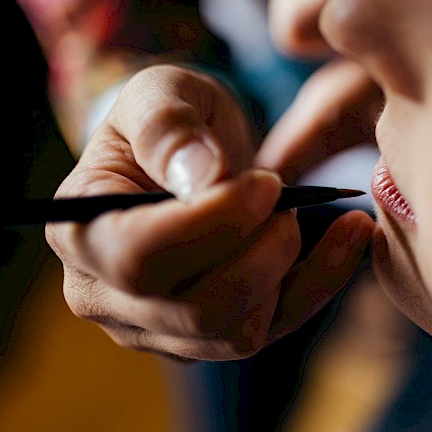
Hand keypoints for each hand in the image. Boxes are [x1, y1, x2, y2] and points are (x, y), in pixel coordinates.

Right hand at [46, 65, 373, 360]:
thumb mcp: (161, 93)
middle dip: (258, 254)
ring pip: (235, 334)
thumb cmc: (169, 120)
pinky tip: (350, 236)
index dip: (211, 227)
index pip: (139, 259)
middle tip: (282, 197)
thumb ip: (169, 125)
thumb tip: (200, 176)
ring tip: (302, 213)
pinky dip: (320, 285)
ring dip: (285, 271)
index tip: (264, 184)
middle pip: (193, 310)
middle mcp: (107, 296)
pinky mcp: (212, 338)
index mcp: (81, 233)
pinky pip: (273, 331)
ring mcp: (158, 328)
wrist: (191, 156)